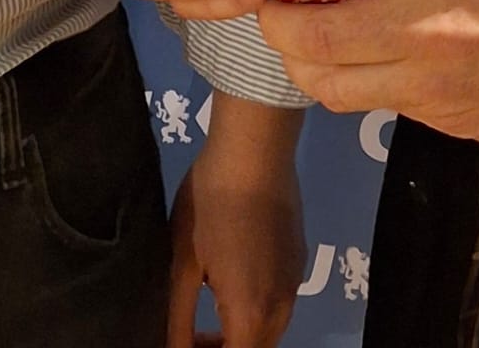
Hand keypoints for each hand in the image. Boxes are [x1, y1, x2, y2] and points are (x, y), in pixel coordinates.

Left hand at [167, 95, 305, 347]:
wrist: (253, 151)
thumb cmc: (209, 205)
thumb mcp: (183, 265)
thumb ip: (179, 319)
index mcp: (249, 313)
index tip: (184, 343)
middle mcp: (281, 306)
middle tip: (192, 335)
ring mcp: (295, 279)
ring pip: (272, 329)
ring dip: (243, 331)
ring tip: (210, 308)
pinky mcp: (299, 256)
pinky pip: (281, 301)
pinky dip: (258, 307)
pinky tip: (234, 276)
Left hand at [243, 0, 478, 152]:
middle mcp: (428, 26)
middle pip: (317, 31)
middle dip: (271, 12)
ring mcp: (430, 82)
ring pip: (330, 84)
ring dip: (297, 58)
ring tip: (292, 31)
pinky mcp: (438, 119)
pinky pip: (372, 103)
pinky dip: (345, 80)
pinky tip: (350, 55)